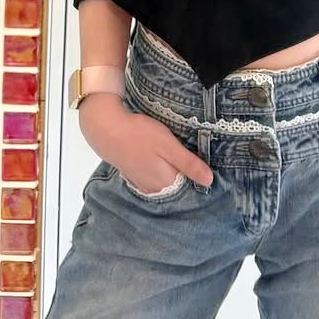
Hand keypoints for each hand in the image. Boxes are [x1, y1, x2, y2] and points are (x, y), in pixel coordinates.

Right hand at [79, 93, 213, 193]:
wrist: (107, 130)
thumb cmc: (141, 135)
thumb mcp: (168, 145)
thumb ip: (188, 164)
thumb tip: (209, 181)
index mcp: (166, 182)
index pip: (191, 188)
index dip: (200, 180)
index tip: (212, 171)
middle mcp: (156, 189)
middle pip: (179, 188)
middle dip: (190, 179)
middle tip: (200, 162)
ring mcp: (144, 184)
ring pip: (167, 184)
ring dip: (176, 176)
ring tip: (187, 162)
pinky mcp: (136, 176)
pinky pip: (156, 180)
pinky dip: (163, 174)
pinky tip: (166, 164)